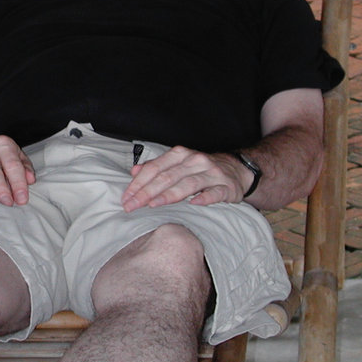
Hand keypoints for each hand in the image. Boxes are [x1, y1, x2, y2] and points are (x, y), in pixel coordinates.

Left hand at [121, 147, 246, 211]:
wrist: (236, 169)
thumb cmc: (200, 169)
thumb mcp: (177, 164)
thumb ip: (156, 168)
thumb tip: (134, 172)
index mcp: (180, 155)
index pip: (155, 168)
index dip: (139, 183)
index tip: (126, 198)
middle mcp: (195, 161)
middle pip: (167, 177)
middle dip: (147, 192)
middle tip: (132, 206)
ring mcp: (212, 173)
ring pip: (188, 184)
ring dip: (169, 195)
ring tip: (154, 205)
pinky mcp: (226, 187)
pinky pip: (214, 192)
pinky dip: (204, 198)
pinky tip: (194, 204)